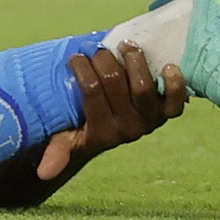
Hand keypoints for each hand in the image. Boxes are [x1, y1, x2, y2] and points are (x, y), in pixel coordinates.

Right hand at [36, 42, 187, 180]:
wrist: (113, 130)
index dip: (82, 68)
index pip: (90, 90)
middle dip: (104, 59)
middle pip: (116, 83)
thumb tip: (42, 174)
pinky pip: (176, 102)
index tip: (75, 56)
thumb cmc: (83, 126)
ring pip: (144, 87)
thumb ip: (58, 151)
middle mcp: (128, 129)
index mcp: (102, 133)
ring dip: (134, 61)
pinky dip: (175, 84)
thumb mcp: (67, 138)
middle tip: (98, 49)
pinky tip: (167, 66)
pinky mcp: (166, 114)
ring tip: (124, 46)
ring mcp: (150, 121)